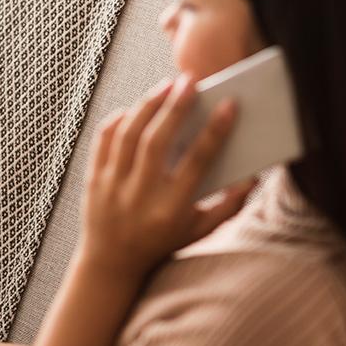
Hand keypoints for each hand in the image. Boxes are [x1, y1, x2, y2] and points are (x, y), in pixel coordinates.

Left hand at [80, 73, 256, 279]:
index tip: (230, 105)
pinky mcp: (92, 179)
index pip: (196, 163)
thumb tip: (253, 176)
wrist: (110, 265)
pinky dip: (119, 119)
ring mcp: (112, 187)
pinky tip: (137, 108)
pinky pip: (104, 139)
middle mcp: (139, 197)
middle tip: (191, 81)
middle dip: (176, 107)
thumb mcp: (199, 231)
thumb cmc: (162, 244)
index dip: (215, 131)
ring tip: (167, 86)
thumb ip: (228, 206)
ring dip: (148, 105)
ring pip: (127, 135)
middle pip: (156, 142)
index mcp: (171, 210)